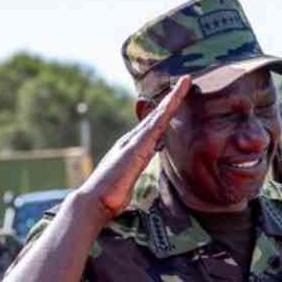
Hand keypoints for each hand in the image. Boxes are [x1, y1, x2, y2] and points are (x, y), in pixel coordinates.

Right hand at [76, 75, 190, 221]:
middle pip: (158, 114)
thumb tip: (147, 161)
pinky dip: (164, 114)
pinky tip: (174, 103)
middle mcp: (133, 139)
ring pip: (158, 116)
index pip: (155, 125)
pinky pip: (154, 127)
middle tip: (187, 80)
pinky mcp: (136, 149)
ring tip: (185, 83)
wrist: (94, 201)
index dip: (167, 110)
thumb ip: (138, 167)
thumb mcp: (130, 178)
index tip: (180, 98)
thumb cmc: (111, 195)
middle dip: (173, 97)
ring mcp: (134, 142)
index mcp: (134, 146)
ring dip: (172, 99)